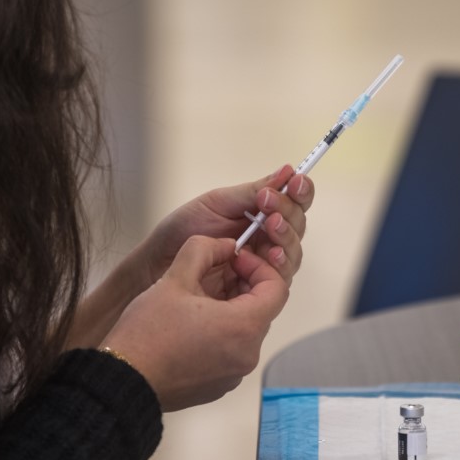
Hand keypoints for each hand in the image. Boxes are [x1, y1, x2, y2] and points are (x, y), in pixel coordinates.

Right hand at [101, 236, 288, 410]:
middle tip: (213, 273)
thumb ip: (204, 250)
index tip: (233, 259)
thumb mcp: (174, 278)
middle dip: (242, 286)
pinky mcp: (219, 386)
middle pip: (261, 309)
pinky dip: (220, 333)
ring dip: (230, 309)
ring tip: (197, 299)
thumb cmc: (148, 333)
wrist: (124, 381)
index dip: (258, 266)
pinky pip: (231, 352)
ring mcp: (234, 374)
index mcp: (244, 327)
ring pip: (245, 330)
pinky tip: (190, 326)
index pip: (277, 288)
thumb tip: (225, 244)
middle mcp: (247, 355)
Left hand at [137, 165, 313, 287]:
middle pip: (298, 227)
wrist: (158, 261)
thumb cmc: (183, 230)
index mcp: (262, 213)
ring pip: (293, 253)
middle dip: (288, 213)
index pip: (295, 202)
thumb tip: (287, 171)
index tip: (296, 181)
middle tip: (269, 205)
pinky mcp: (255, 287)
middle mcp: (268, 239)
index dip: (301, 191)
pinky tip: (270, 255)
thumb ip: (253, 191)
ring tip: (271, 226)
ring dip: (286, 237)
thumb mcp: (217, 203)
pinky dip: (278, 265)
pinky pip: (278, 279)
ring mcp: (263, 264)